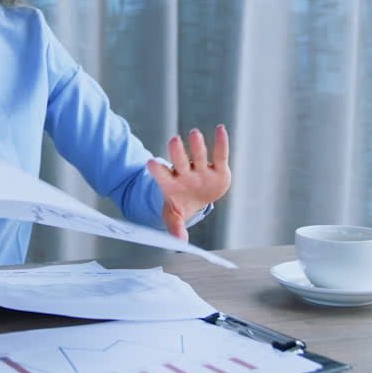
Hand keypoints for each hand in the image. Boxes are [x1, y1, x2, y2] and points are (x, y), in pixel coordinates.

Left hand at [146, 125, 231, 240]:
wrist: (195, 199)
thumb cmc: (181, 205)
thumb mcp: (175, 217)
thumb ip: (176, 227)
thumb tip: (180, 243)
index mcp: (171, 185)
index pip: (162, 176)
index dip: (157, 170)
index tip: (150, 163)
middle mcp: (185, 174)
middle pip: (180, 162)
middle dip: (177, 152)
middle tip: (174, 141)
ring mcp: (200, 170)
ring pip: (197, 157)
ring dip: (196, 146)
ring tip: (195, 134)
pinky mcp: (217, 169)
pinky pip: (220, 155)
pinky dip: (221, 142)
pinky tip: (221, 129)